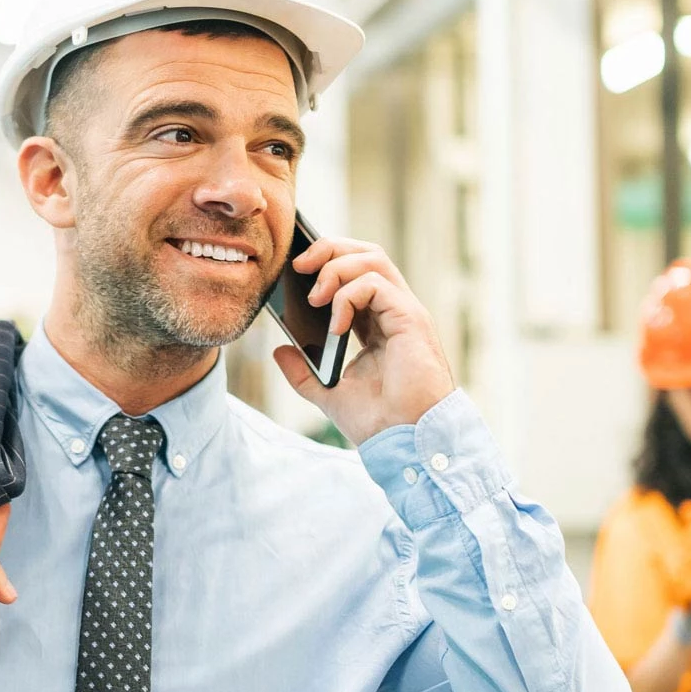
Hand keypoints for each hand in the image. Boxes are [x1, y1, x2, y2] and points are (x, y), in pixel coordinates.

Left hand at [270, 237, 456, 444]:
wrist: (405, 442)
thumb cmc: (379, 421)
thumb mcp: (328, 392)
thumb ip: (303, 371)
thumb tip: (279, 350)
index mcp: (377, 323)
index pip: (354, 274)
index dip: (326, 263)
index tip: (295, 270)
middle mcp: (394, 311)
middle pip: (365, 254)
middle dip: (329, 249)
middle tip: (299, 265)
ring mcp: (404, 312)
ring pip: (373, 259)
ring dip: (335, 268)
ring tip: (314, 297)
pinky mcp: (410, 319)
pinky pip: (376, 284)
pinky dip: (348, 296)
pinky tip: (335, 326)